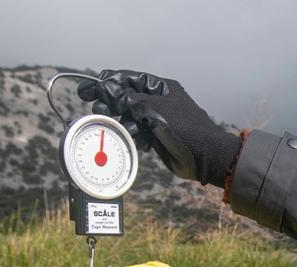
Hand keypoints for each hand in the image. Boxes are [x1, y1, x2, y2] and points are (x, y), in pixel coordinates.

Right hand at [77, 70, 240, 186]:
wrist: (206, 157)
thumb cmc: (185, 129)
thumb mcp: (155, 110)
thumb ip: (128, 99)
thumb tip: (105, 87)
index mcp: (161, 88)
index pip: (129, 79)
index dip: (109, 81)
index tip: (90, 86)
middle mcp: (158, 101)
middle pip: (126, 97)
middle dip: (111, 102)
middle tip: (96, 108)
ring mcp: (157, 119)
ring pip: (130, 116)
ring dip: (122, 121)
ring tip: (114, 124)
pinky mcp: (156, 136)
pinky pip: (137, 132)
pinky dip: (134, 135)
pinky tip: (137, 140)